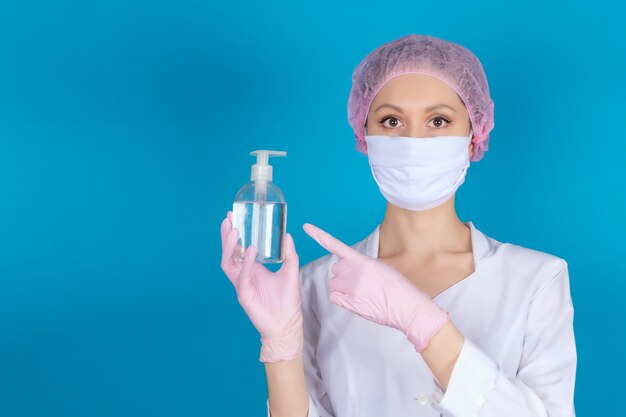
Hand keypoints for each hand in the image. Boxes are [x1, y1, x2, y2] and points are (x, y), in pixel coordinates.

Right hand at [220, 210, 302, 361]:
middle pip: (230, 251)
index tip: (234, 216)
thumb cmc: (288, 300)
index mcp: (252, 268)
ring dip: (231, 246)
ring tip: (234, 231)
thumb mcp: (291, 271)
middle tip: (228, 218)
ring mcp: (242, 284)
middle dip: (227, 235)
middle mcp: (244, 274)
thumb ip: (289, 253)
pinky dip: (245, 263)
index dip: (235, 233)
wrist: (287, 324)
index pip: (240, 247)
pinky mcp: (244, 295)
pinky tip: (250, 251)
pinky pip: (241, 276)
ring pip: (229, 262)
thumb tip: (287, 235)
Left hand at [302, 222, 449, 352]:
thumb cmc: (398, 289)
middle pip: (336, 269)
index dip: (319, 235)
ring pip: (333, 284)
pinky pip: (334, 297)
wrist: (407, 307)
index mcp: (362, 260)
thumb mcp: (382, 268)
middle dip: (344, 275)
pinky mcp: (349, 302)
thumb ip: (363, 265)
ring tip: (362, 293)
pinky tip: (357, 301)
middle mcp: (354, 272)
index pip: (336, 245)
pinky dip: (342, 299)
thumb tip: (352, 268)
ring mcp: (351, 288)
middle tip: (362, 283)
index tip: (306, 227)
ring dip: (342, 288)